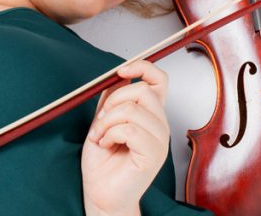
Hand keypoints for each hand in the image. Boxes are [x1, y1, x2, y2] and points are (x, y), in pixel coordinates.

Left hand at [81, 59, 170, 215]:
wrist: (101, 193)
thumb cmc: (103, 162)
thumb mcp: (103, 122)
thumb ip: (111, 99)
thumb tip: (115, 76)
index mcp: (151, 114)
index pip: (160, 79)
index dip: (142, 67)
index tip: (120, 71)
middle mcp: (160, 125)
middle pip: (143, 90)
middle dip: (113, 101)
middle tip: (102, 120)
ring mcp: (160, 140)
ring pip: (132, 110)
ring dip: (107, 121)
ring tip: (100, 136)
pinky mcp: (154, 155)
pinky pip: (130, 130)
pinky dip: (110, 134)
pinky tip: (106, 144)